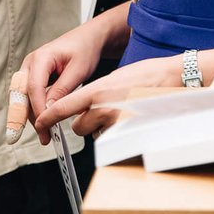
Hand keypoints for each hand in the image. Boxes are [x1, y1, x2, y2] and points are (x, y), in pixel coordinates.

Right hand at [15, 22, 109, 143]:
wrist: (88, 39)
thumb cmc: (84, 50)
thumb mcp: (78, 70)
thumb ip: (62, 89)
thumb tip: (49, 110)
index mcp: (41, 57)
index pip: (34, 87)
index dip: (38, 108)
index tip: (45, 125)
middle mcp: (30, 63)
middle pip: (21, 94)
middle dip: (24, 118)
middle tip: (38, 136)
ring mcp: (30, 70)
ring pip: (23, 97)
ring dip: (31, 117)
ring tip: (45, 135)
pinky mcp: (34, 77)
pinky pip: (29, 96)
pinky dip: (34, 111)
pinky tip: (43, 124)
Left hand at [32, 55, 180, 140]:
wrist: (174, 79)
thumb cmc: (148, 75)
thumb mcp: (115, 78)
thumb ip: (95, 92)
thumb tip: (83, 106)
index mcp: (98, 90)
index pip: (64, 107)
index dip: (48, 118)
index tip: (40, 124)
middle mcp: (104, 108)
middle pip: (79, 127)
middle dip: (85, 123)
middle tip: (100, 112)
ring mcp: (117, 123)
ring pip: (97, 133)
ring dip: (103, 128)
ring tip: (122, 112)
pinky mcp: (129, 133)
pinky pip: (113, 138)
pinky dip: (117, 133)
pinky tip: (130, 120)